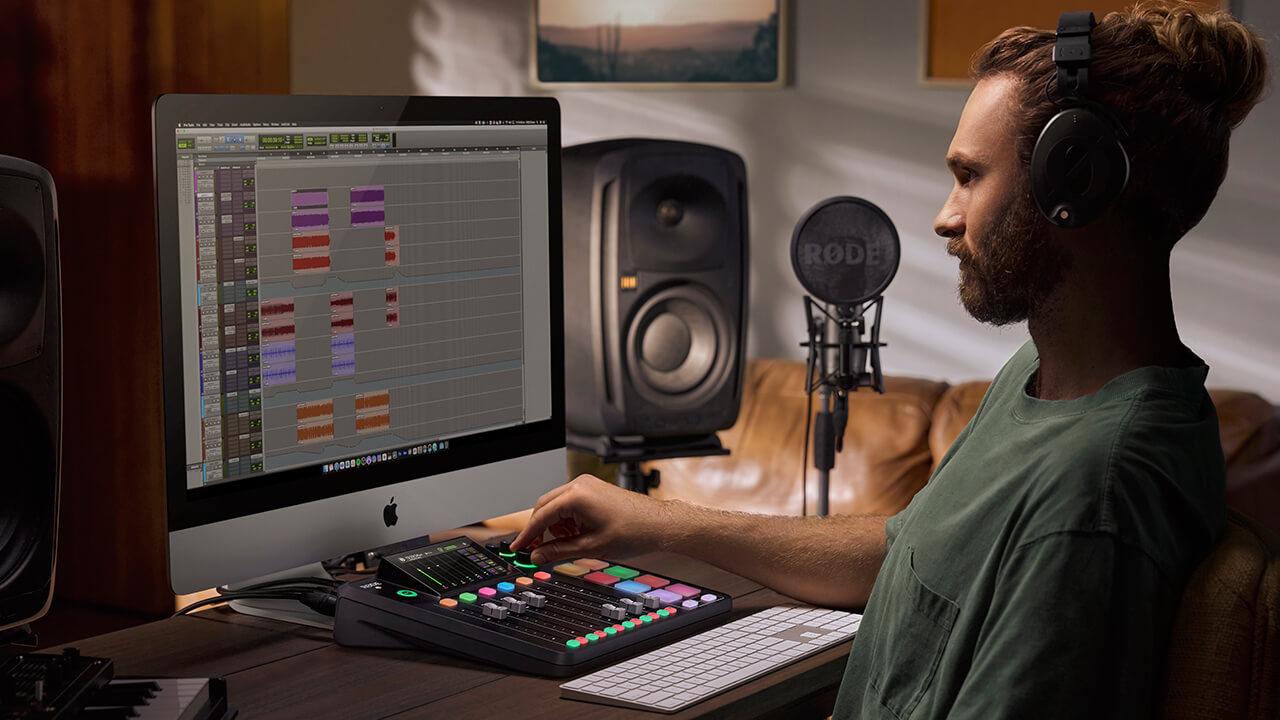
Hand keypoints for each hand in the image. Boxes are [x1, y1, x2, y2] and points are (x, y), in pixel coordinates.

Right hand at [510, 474, 677, 564]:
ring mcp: (586, 485)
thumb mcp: (590, 547)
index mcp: (576, 495)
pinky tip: (576, 535)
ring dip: (554, 526)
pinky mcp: (592, 489)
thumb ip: (559, 551)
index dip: (527, 534)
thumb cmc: (633, 531)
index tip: (518, 547)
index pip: (540, 516)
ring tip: (567, 544)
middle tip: (537, 550)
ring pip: (556, 506)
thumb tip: (538, 556)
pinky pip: (568, 504)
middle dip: (540, 530)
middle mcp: (579, 485)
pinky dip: (566, 520)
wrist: (657, 524)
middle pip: (544, 507)